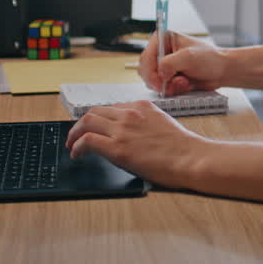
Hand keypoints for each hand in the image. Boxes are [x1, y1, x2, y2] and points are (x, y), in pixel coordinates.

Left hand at [65, 101, 209, 187]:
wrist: (190, 157)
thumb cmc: (183, 147)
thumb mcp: (162, 123)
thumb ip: (144, 122)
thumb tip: (130, 135)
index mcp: (141, 106)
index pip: (111, 108)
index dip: (99, 119)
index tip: (94, 127)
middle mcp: (129, 113)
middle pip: (94, 111)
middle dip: (81, 123)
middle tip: (76, 134)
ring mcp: (122, 129)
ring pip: (87, 122)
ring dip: (75, 133)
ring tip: (71, 144)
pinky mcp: (117, 147)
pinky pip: (87, 141)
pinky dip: (77, 146)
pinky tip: (76, 154)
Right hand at [138, 31, 228, 95]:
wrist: (221, 71)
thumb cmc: (209, 58)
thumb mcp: (189, 57)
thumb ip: (170, 63)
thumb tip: (160, 74)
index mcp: (162, 39)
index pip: (146, 56)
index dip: (150, 71)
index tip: (158, 82)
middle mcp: (161, 51)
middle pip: (145, 70)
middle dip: (158, 81)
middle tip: (169, 86)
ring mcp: (164, 66)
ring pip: (152, 81)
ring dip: (168, 85)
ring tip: (184, 82)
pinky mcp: (168, 78)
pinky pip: (162, 88)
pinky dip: (173, 89)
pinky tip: (186, 85)